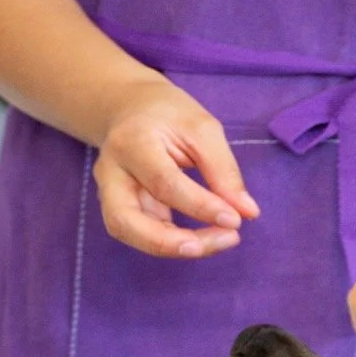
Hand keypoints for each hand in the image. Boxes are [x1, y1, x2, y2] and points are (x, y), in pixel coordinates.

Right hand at [94, 81, 259, 258]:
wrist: (129, 108)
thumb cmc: (167, 114)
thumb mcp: (202, 128)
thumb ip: (223, 170)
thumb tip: (247, 212)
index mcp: (131, 142)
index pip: (163, 183)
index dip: (200, 206)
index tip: (235, 220)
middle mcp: (110, 173)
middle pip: (124, 221)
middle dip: (171, 243)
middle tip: (220, 242)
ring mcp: (108, 193)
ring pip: (129, 233)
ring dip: (173, 248)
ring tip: (217, 242)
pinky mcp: (118, 208)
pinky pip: (142, 234)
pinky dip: (173, 242)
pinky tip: (204, 238)